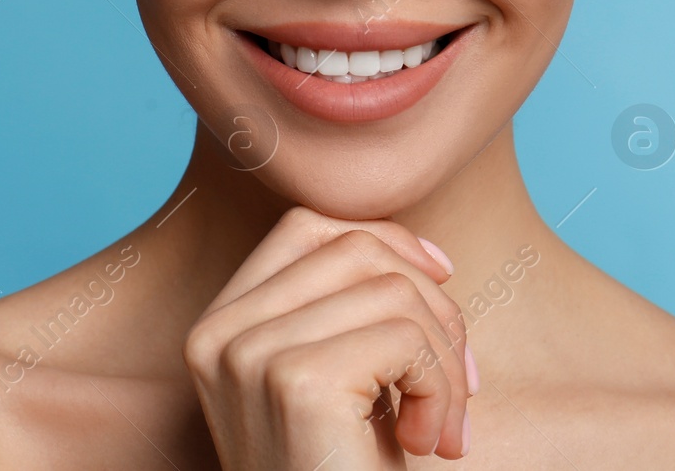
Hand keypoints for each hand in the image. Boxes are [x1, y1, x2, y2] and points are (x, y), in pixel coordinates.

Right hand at [184, 207, 473, 468]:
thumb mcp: (338, 390)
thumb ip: (349, 317)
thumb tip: (424, 254)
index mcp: (216, 330)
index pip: (305, 227)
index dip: (385, 240)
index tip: (443, 282)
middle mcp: (218, 334)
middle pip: (355, 249)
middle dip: (433, 307)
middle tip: (458, 388)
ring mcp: (248, 355)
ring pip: (391, 291)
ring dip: (446, 362)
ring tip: (442, 430)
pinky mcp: (295, 383)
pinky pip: (405, 338)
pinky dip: (443, 391)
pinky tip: (429, 446)